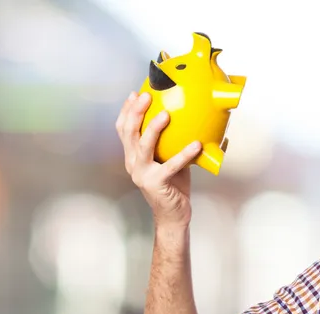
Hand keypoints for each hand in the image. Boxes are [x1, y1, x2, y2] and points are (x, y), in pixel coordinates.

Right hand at [115, 92, 202, 229]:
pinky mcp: (156, 184)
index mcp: (133, 156)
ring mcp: (142, 174)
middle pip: (129, 133)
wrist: (172, 215)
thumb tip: (189, 119)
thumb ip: (171, 142)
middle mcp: (133, 163)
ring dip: (153, 128)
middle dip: (136, 112)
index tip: (135, 93)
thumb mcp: (169, 159)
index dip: (126, 111)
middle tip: (147, 95)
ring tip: (165, 114)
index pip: (123, 129)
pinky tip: (196, 145)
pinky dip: (184, 154)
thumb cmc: (173, 186)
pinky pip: (171, 166)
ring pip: (143, 146)